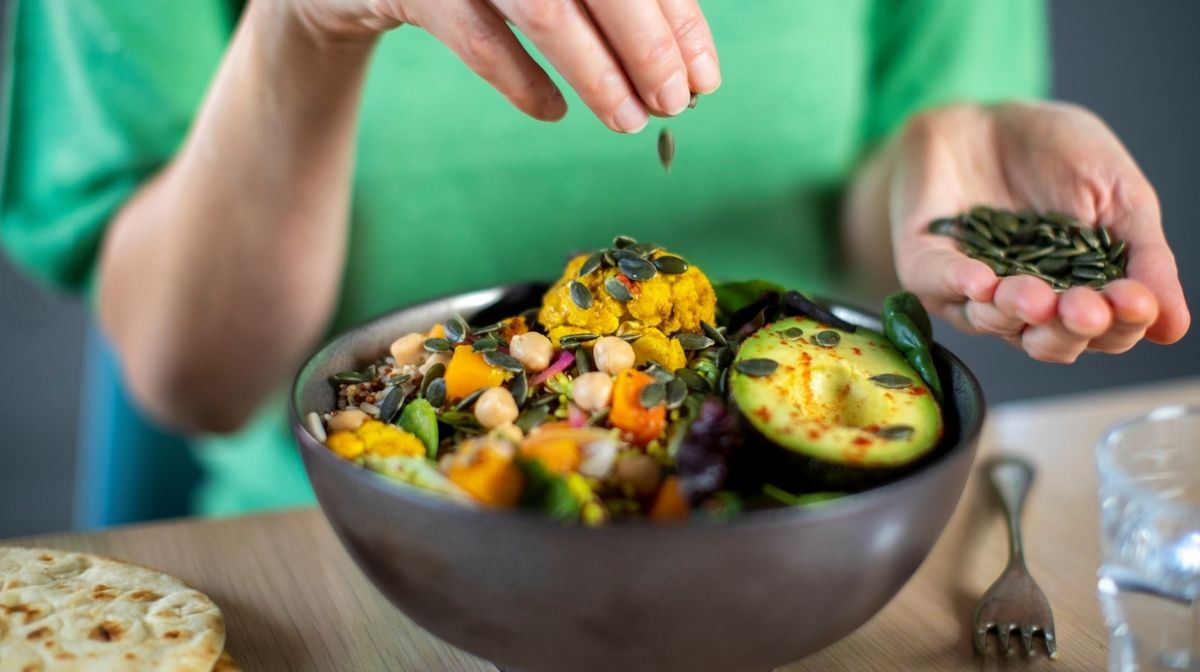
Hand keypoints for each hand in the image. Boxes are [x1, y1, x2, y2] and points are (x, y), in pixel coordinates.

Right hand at [293, 0, 720, 131]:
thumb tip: (683, 57)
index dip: (679, 20)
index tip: (705, 77)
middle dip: (649, 46)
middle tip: (675, 104)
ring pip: (545, 7)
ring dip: (596, 72)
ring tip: (630, 121)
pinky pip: (475, 35)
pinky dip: (520, 79)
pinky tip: (554, 112)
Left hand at [889, 101, 1188, 362]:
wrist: (985, 116)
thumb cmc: (1057, 153)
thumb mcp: (1118, 193)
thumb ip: (1144, 254)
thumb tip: (1174, 325)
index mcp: (1080, 292)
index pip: (1105, 330)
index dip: (1121, 322)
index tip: (1135, 301)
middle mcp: (1026, 304)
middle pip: (1049, 342)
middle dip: (1068, 328)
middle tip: (1084, 309)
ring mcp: (972, 290)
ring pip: (994, 322)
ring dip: (1016, 311)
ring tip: (1033, 295)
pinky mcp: (926, 266)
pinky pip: (939, 285)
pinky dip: (959, 283)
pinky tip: (981, 279)